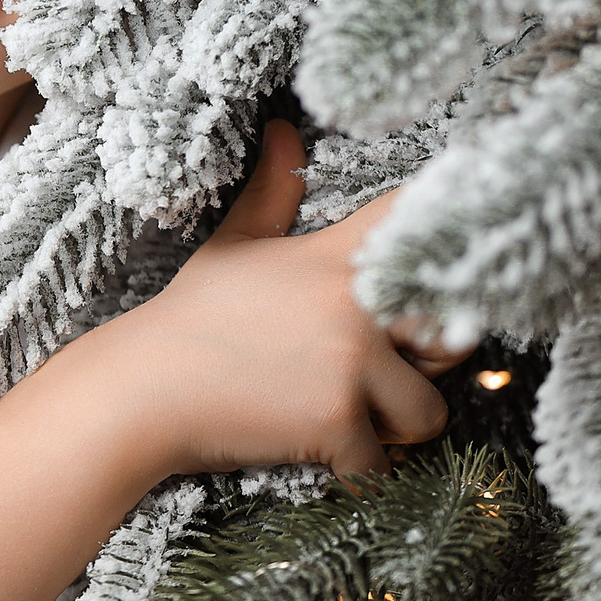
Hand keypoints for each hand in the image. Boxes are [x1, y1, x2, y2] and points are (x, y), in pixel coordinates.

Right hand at [54, 120, 474, 481]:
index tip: (459, 258)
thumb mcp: (234, 244)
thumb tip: (283, 127)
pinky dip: (354, 473)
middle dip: (423, 368)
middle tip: (370, 376)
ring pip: (429, 412)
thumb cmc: (189, 320)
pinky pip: (383, 464)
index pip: (418, 223)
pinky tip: (310, 448)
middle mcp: (352, 302)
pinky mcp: (338, 419)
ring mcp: (349, 361)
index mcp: (333, 256)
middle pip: (452, 336)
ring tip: (337, 414)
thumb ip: (273, 190)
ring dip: (392, 430)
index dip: (449, 237)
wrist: (141, 391)